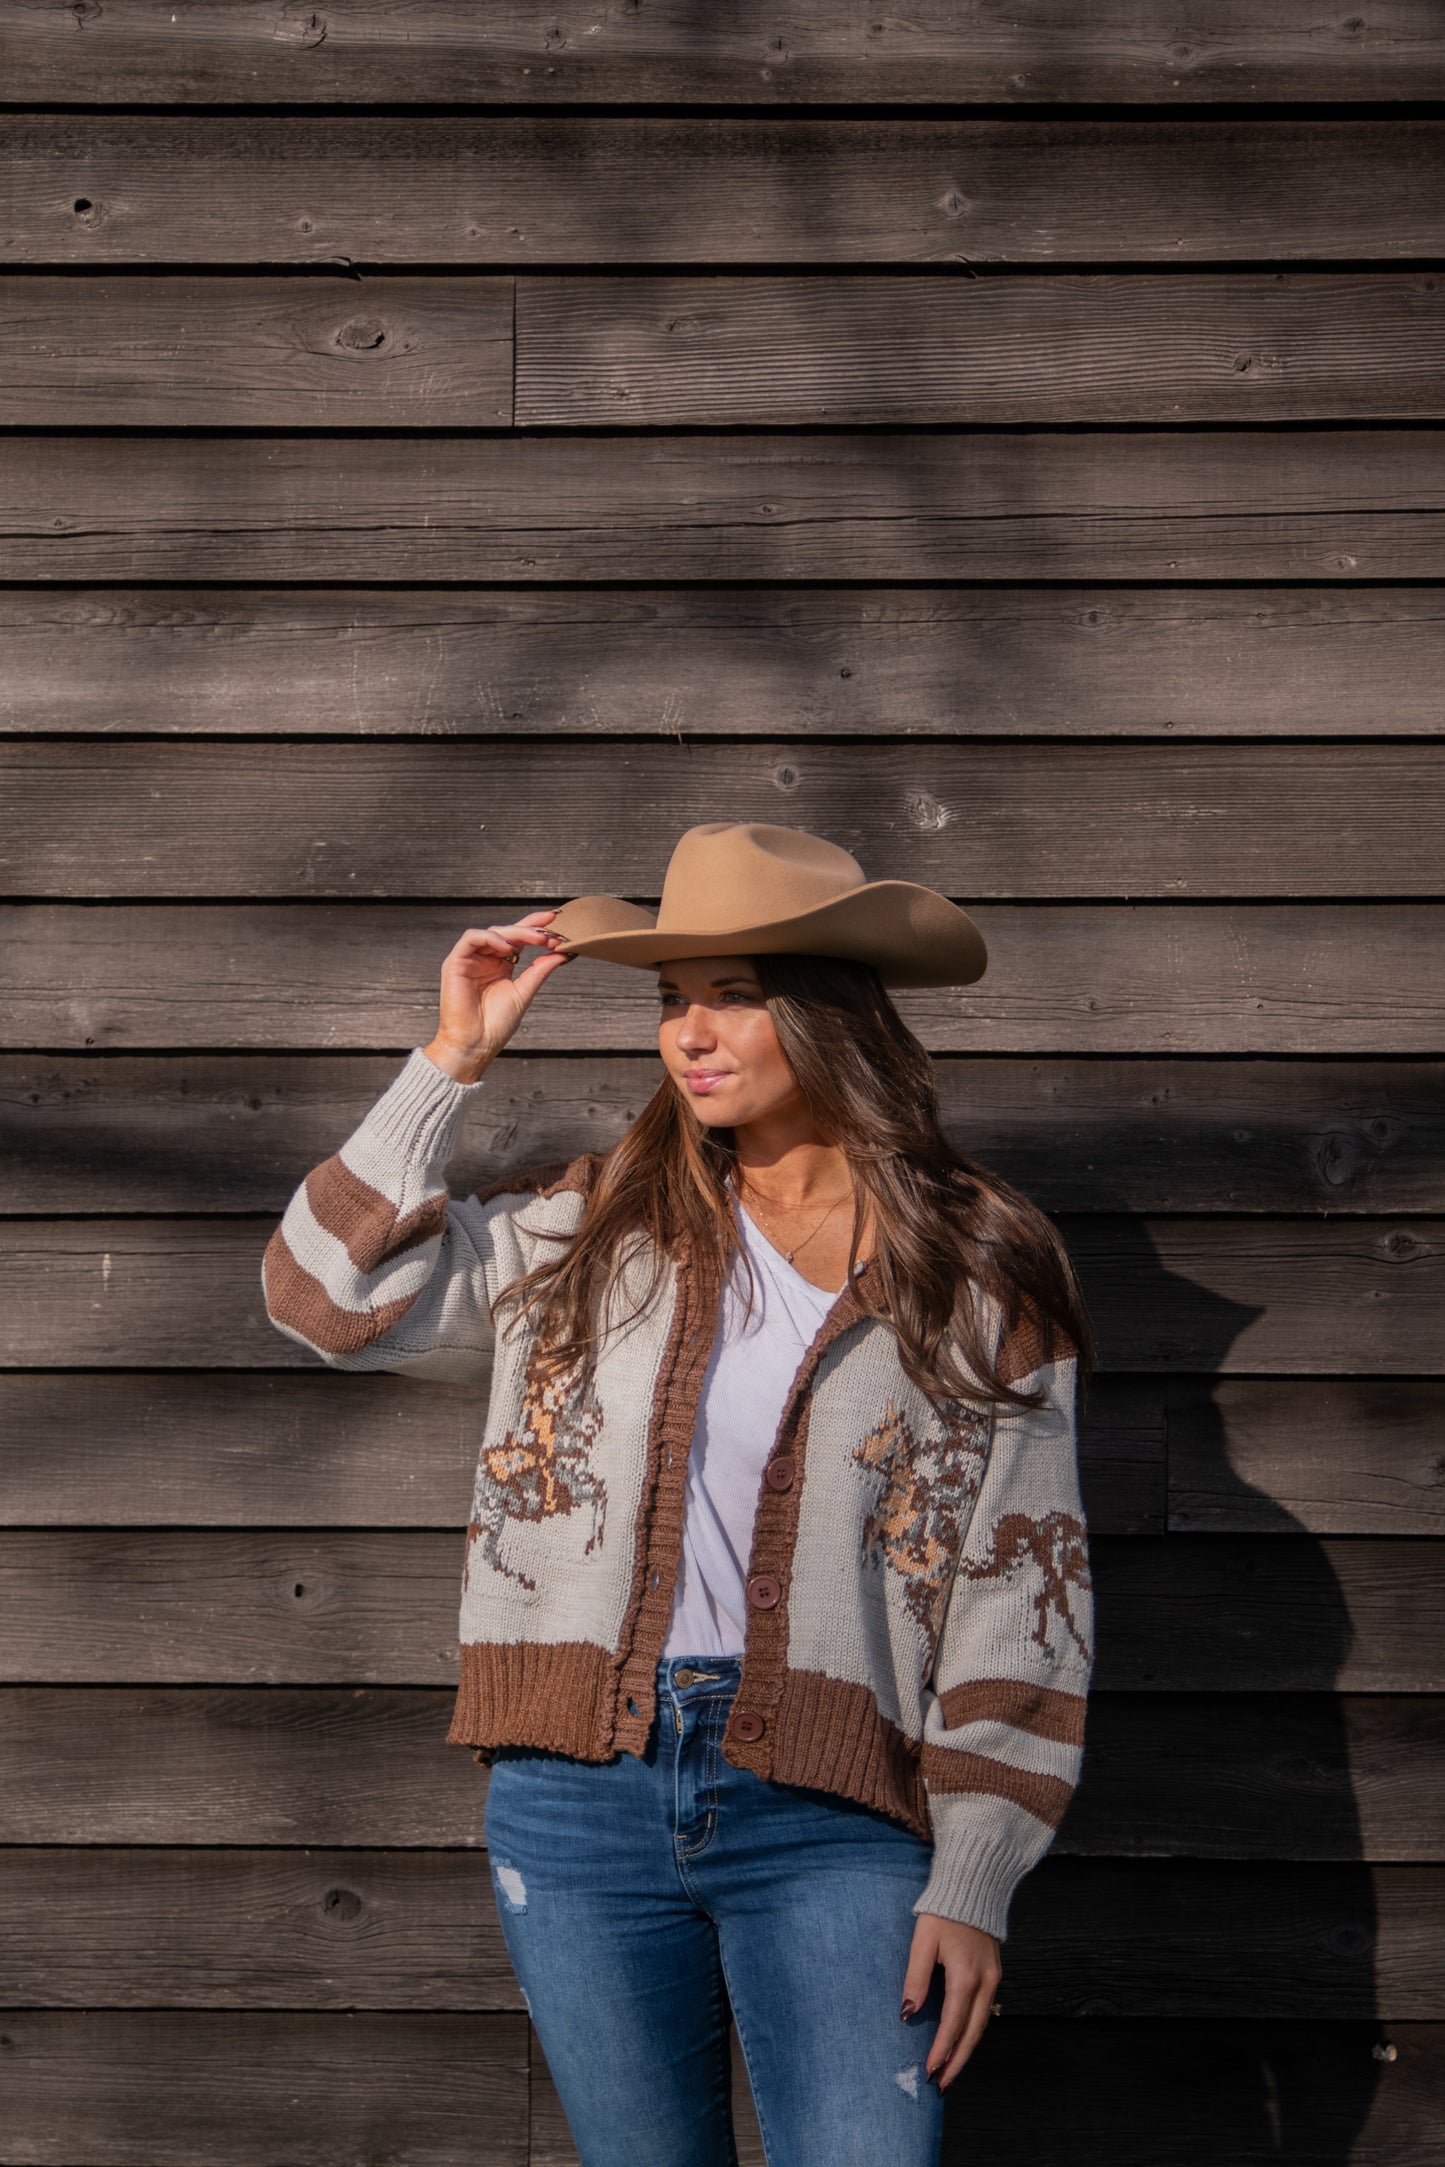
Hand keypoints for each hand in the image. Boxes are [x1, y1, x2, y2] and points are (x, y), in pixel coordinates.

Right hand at [424, 911, 569, 1081]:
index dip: (535, 926)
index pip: (518, 938)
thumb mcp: (524, 993)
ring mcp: (470, 959)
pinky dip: (491, 938)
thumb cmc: (496, 1024)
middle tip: (550, 934)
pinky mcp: (456, 962)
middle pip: (508, 932)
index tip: (556, 920)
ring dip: (515, 932)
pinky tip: (508, 947)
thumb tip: (561, 954)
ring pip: (492, 932)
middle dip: (531, 929)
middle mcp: (486, 959)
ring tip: (536, 939)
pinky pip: (471, 938)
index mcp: (502, 965)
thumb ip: (539, 971)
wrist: (476, 1044)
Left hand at [901, 1914, 1001, 2091]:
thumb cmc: (944, 1911)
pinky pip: (985, 2012)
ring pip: (982, 2025)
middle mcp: (985, 1982)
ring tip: (950, 2072)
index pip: (953, 2023)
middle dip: (957, 2061)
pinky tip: (962, 2042)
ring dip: (966, 2051)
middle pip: (972, 2033)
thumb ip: (915, 1977)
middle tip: (941, 2085)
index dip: (942, 2049)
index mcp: (965, 1975)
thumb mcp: (923, 1940)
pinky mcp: (994, 1975)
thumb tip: (907, 2012)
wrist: (974, 1886)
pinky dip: (973, 2032)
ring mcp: (993, 1979)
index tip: (930, 2071)